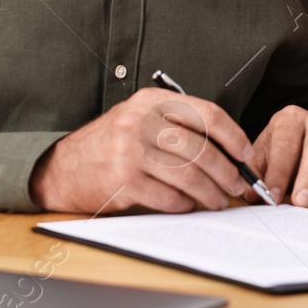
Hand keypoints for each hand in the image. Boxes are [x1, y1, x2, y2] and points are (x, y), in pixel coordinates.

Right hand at [29, 89, 252, 214]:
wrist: (62, 168)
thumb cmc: (112, 145)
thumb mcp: (140, 119)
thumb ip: (178, 126)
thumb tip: (228, 151)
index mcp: (151, 101)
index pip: (206, 113)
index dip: (233, 136)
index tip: (246, 154)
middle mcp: (141, 121)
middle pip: (201, 148)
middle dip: (227, 171)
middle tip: (237, 185)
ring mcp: (130, 151)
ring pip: (189, 175)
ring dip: (211, 193)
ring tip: (218, 200)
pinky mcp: (123, 181)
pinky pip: (168, 197)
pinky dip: (185, 205)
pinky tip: (188, 205)